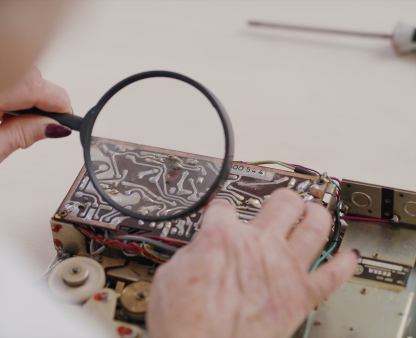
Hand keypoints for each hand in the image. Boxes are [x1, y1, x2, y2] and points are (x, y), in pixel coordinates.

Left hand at [0, 68, 71, 192]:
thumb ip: (19, 137)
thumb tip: (51, 126)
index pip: (27, 86)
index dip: (54, 99)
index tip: (68, 117)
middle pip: (24, 74)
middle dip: (44, 97)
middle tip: (48, 128)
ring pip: (14, 76)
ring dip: (29, 97)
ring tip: (24, 128)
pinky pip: (0, 81)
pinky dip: (14, 97)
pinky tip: (8, 119)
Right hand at [147, 189, 357, 337]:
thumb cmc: (185, 320)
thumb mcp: (171, 274)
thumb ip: (193, 253)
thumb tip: (199, 251)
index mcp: (222, 237)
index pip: (225, 207)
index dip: (222, 207)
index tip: (224, 211)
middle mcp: (257, 245)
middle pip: (283, 204)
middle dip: (283, 198)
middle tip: (283, 200)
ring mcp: (284, 268)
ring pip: (315, 227)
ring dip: (317, 214)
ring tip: (317, 211)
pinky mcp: (301, 296)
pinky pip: (333, 275)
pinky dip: (344, 264)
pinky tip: (349, 258)